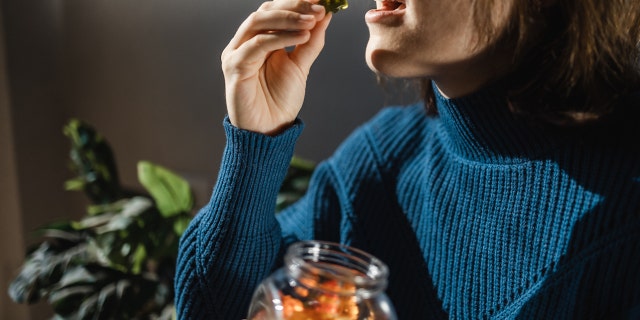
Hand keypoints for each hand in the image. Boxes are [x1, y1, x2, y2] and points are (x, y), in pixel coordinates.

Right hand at [221, 0, 331, 134]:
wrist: (269, 130)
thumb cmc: (280, 100)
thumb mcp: (300, 65)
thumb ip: (310, 41)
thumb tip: (325, 14)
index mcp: (257, 39)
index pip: (274, 10)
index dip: (296, 1)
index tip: (322, 0)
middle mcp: (243, 42)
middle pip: (265, 11)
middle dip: (293, 6)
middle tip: (318, 6)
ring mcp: (236, 53)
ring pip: (258, 23)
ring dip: (287, 18)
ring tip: (313, 20)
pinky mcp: (234, 67)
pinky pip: (257, 45)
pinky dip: (280, 38)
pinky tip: (303, 36)